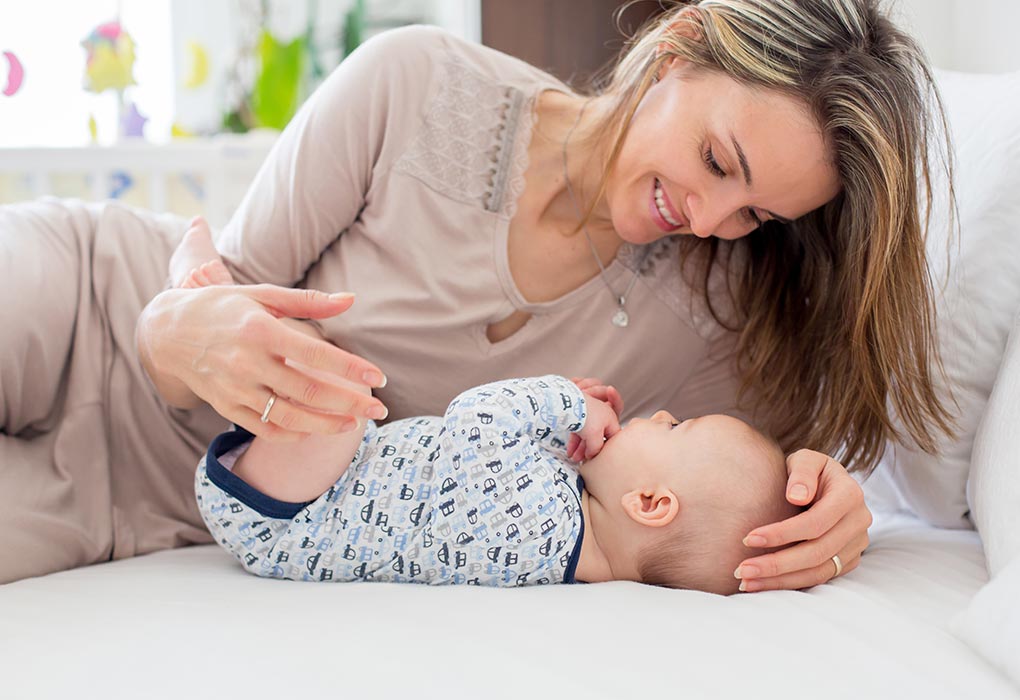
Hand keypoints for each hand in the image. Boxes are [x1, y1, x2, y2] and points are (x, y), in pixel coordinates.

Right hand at [137, 283, 387, 440]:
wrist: (167, 332)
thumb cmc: (223, 308)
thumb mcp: (262, 294)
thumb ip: (308, 301)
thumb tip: (351, 300)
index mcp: (260, 331)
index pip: (316, 355)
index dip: (351, 368)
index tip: (379, 378)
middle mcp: (247, 363)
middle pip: (308, 391)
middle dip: (350, 403)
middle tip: (379, 409)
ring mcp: (235, 389)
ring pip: (290, 416)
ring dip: (327, 424)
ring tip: (354, 423)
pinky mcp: (226, 407)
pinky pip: (265, 429)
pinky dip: (294, 432)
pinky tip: (316, 428)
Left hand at [566, 378, 622, 461]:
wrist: (567, 403)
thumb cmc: (585, 416)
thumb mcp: (595, 437)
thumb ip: (597, 448)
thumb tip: (592, 455)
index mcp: (611, 418)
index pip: (613, 436)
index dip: (608, 448)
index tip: (600, 456)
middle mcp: (601, 415)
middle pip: (598, 437)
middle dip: (590, 450)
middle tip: (585, 460)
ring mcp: (589, 415)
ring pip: (587, 435)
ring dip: (581, 448)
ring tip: (574, 458)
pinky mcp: (577, 415)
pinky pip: (578, 431)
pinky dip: (574, 441)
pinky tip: (570, 451)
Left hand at [734, 449, 872, 591]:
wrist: (825, 482)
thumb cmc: (808, 470)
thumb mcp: (805, 459)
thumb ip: (802, 472)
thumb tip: (797, 496)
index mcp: (850, 495)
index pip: (814, 522)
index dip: (782, 533)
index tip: (748, 538)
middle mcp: (858, 522)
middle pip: (816, 553)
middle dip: (776, 564)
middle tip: (741, 571)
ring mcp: (856, 545)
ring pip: (818, 572)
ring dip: (780, 581)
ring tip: (747, 583)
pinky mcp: (847, 560)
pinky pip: (819, 578)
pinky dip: (790, 583)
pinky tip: (763, 584)